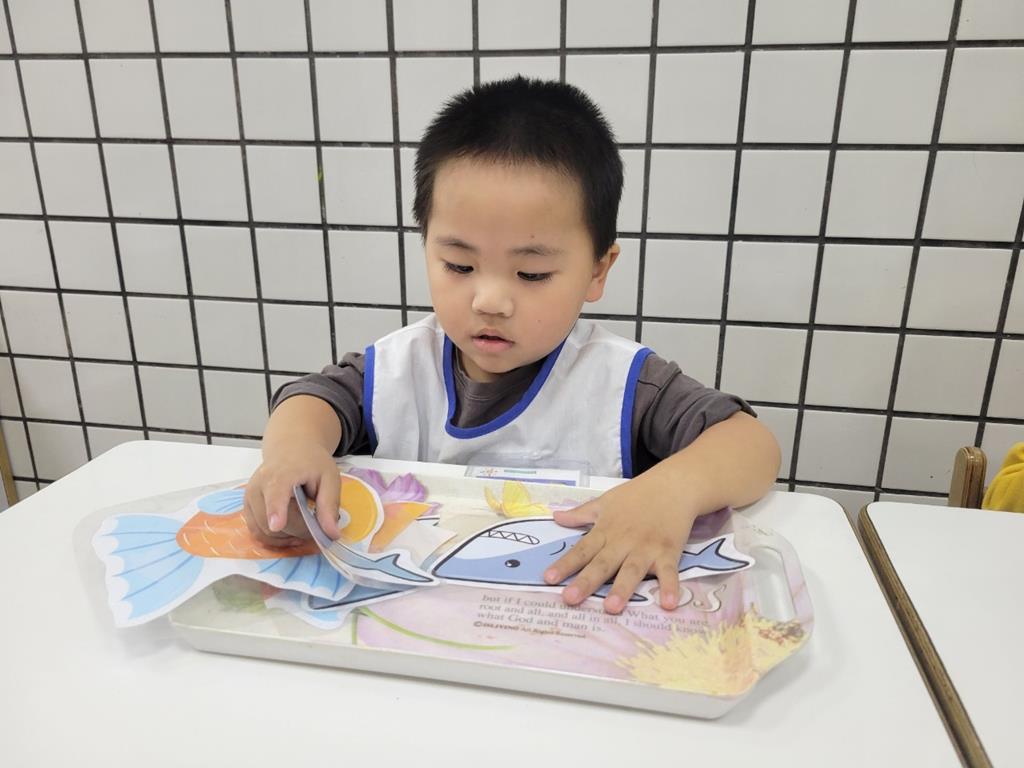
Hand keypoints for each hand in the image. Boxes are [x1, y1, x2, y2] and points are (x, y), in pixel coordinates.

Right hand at [242, 442, 341, 547]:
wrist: (290, 450)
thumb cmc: (311, 463)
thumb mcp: (330, 478)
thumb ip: (330, 505)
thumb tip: (332, 534)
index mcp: (281, 474)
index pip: (276, 494)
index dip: (275, 510)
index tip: (277, 525)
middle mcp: (258, 486)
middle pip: (273, 522)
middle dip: (297, 531)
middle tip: (316, 526)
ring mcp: (249, 498)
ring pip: (263, 532)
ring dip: (285, 538)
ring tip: (304, 527)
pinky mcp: (247, 508)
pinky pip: (257, 533)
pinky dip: (275, 539)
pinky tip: (290, 532)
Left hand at [542, 479, 698, 614]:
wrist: (673, 484)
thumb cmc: (636, 495)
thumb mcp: (605, 502)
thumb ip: (580, 514)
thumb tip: (555, 517)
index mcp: (606, 531)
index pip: (581, 550)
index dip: (565, 564)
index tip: (548, 579)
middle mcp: (623, 542)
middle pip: (602, 564)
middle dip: (586, 582)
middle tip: (570, 599)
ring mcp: (647, 548)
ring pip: (632, 570)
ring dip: (622, 588)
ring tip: (612, 608)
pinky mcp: (669, 552)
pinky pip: (669, 572)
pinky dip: (670, 587)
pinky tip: (668, 604)